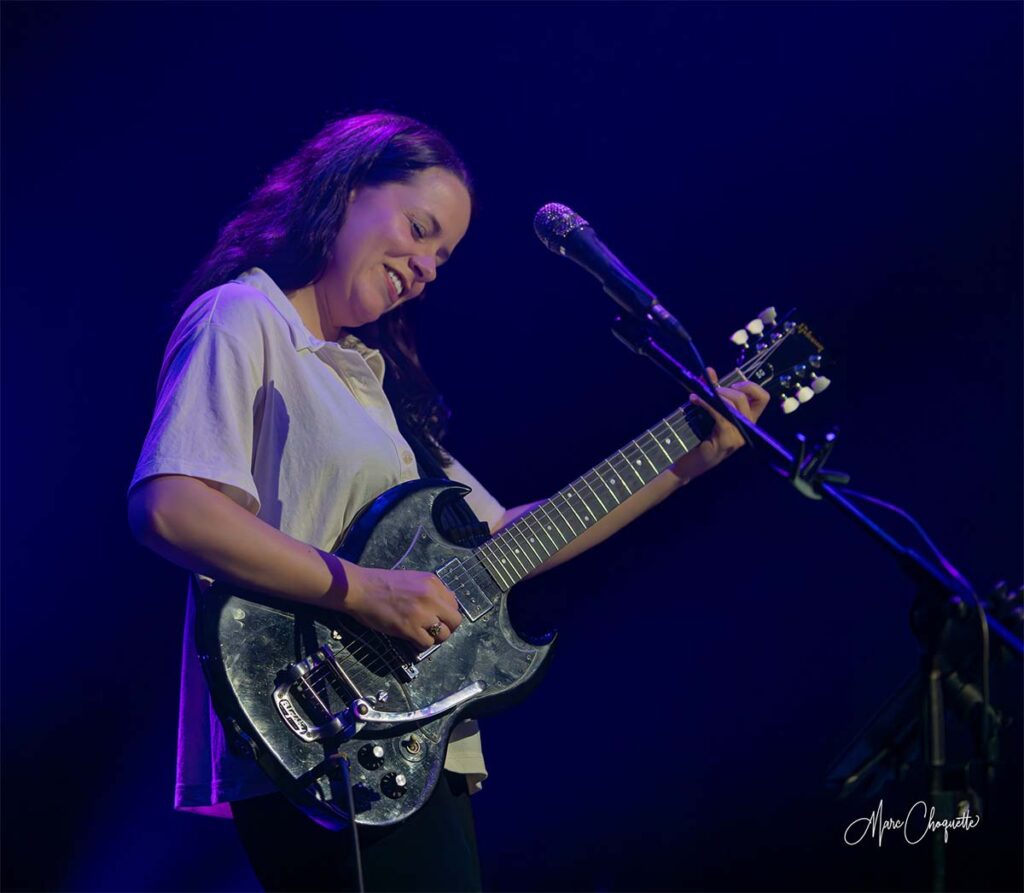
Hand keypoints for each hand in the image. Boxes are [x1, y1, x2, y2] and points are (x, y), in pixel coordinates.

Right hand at [340, 564, 461, 648]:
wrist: (360, 589)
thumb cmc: (382, 583)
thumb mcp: (412, 578)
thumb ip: (431, 590)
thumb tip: (445, 605)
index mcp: (433, 582)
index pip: (454, 604)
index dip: (446, 613)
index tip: (437, 616)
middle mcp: (431, 597)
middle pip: (455, 621)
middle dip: (447, 627)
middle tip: (434, 629)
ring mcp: (422, 614)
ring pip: (443, 635)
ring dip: (434, 637)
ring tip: (422, 634)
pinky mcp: (410, 629)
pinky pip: (427, 644)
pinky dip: (421, 644)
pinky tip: (412, 637)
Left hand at [669, 367, 769, 483]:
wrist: (689, 465)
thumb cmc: (698, 439)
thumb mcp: (708, 412)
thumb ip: (711, 392)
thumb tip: (709, 370)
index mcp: (747, 421)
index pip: (763, 398)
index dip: (750, 386)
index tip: (732, 384)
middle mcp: (747, 428)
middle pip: (744, 398)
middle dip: (726, 389)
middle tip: (710, 391)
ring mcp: (738, 435)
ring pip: (735, 406)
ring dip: (716, 396)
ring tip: (700, 395)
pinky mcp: (727, 440)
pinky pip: (721, 415)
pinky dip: (707, 404)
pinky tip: (695, 400)